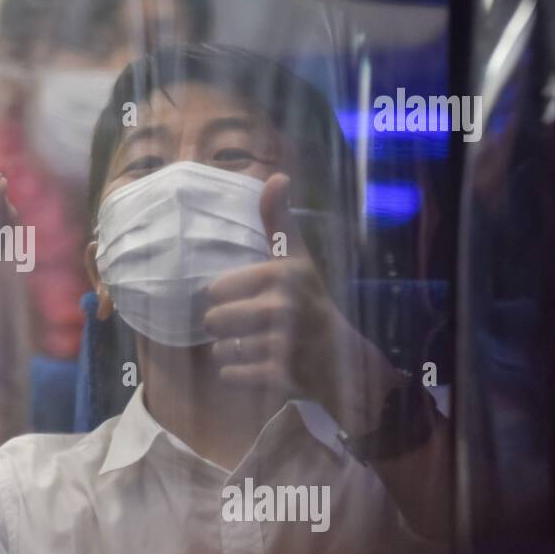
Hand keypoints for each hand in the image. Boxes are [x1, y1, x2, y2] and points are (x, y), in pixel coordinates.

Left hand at [203, 173, 400, 432]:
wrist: (342, 359)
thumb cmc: (310, 301)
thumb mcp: (297, 259)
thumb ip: (278, 220)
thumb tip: (276, 176)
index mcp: (281, 276)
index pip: (215, 289)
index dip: (226, 296)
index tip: (251, 298)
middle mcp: (282, 309)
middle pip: (213, 321)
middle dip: (225, 327)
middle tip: (251, 326)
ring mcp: (281, 346)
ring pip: (220, 350)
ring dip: (231, 351)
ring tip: (256, 346)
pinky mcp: (278, 378)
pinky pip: (231, 376)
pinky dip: (238, 376)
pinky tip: (258, 368)